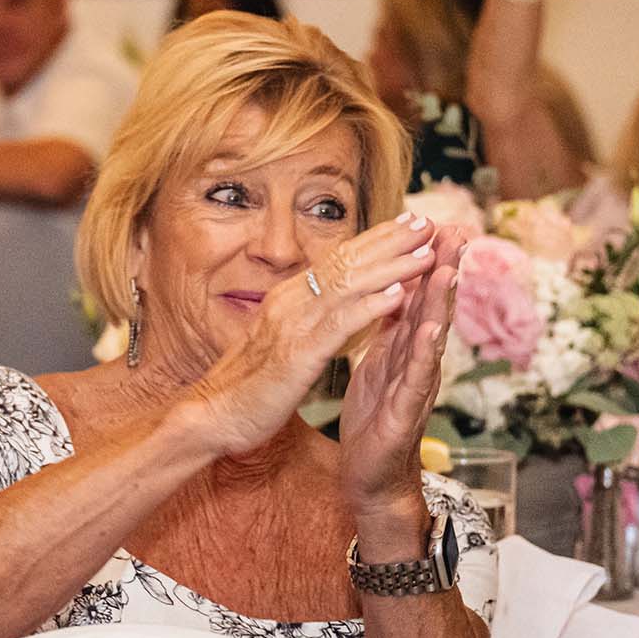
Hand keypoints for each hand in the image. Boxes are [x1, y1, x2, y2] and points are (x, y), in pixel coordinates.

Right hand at [175, 213, 444, 457]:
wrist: (212, 414)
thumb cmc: (246, 385)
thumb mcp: (277, 340)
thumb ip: (302, 318)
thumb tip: (325, 303)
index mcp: (287, 299)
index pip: (337, 261)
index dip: (374, 240)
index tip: (407, 226)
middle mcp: (290, 302)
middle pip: (347, 262)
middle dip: (389, 241)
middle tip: (426, 222)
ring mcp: (293, 324)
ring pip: (350, 285)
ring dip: (392, 266)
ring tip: (426, 252)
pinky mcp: (298, 353)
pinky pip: (340, 323)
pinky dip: (371, 305)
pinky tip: (399, 295)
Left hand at [337, 226, 468, 520]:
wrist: (371, 477)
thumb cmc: (376, 419)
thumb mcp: (379, 364)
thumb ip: (391, 330)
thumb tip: (397, 290)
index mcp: (405, 348)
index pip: (420, 297)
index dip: (428, 262)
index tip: (437, 222)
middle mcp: (419, 362)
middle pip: (434, 308)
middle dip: (444, 269)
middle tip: (457, 230)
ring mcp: (416, 386)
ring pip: (432, 337)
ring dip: (441, 302)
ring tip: (449, 268)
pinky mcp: (405, 412)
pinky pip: (416, 378)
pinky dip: (424, 353)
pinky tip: (432, 330)